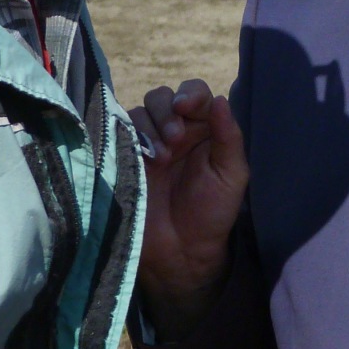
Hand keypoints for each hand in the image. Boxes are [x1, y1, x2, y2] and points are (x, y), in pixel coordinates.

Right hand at [130, 80, 247, 338]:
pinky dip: (126, 136)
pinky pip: (117, 134)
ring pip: (138, 112)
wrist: (180, 253)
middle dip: (166, 111)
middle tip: (175, 138)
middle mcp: (174, 131)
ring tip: (161, 157)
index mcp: (203, 130)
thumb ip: (228, 137)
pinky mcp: (124, 159)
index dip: (190, 94)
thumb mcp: (231, 175)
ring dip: (148, 126)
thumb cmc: (211, 214)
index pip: (195, 94)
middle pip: (162, 97)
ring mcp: (146, 144)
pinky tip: (139, 155)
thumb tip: (221, 99)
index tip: (186, 108)